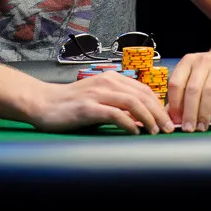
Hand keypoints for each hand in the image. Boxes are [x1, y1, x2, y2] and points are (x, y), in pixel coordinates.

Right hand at [32, 72, 175, 134]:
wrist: (43, 103)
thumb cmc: (71, 104)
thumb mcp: (98, 99)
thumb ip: (117, 105)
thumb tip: (141, 120)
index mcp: (110, 78)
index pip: (143, 89)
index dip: (159, 105)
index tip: (166, 120)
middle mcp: (106, 82)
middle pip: (142, 95)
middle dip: (159, 113)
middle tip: (167, 129)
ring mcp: (96, 94)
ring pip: (132, 102)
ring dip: (148, 118)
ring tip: (155, 132)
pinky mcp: (88, 108)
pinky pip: (115, 114)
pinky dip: (129, 124)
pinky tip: (134, 132)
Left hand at [167, 50, 210, 131]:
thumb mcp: (196, 72)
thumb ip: (183, 90)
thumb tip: (171, 115)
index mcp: (188, 61)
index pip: (176, 83)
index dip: (174, 104)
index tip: (175, 120)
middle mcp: (203, 62)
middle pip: (192, 90)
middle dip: (189, 112)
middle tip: (188, 128)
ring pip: (208, 93)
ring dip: (204, 114)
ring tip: (202, 128)